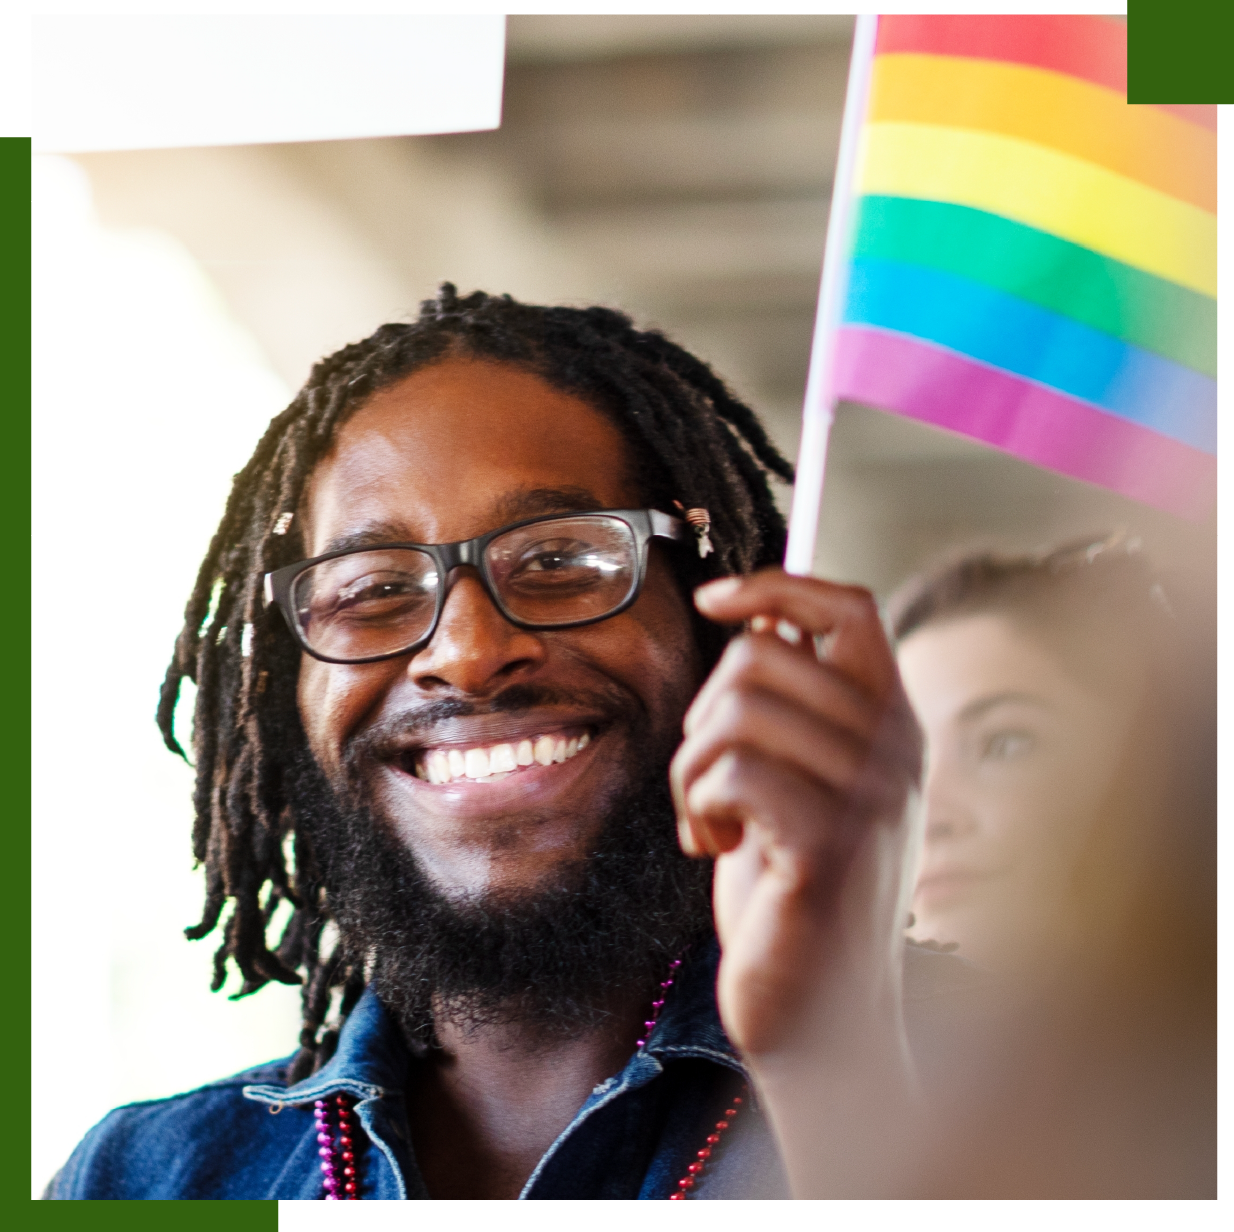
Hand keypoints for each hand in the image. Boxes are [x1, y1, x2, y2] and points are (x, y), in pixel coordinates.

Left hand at [671, 568, 923, 1065]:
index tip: (712, 599)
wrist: (823, 1013)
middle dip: (705, 714)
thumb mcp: (804, 782)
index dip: (775, 585)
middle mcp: (894, 750)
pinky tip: (717, 845)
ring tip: (712, 818)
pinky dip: (698, 804)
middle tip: (710, 778)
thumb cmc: (796, 889)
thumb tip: (757, 618)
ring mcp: (868, 797)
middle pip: (761, 655)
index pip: (848, 609)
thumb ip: (796, 708)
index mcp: (892, 724)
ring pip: (736, 711)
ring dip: (694, 766)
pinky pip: (731, 771)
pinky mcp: (827, 846)